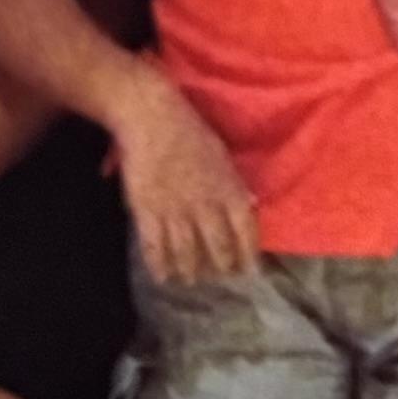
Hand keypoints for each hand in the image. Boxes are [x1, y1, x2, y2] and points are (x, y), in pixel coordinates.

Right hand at [110, 96, 259, 284]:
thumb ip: (234, 184)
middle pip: (218, 249)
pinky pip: (154, 247)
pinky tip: (163, 277)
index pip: (245, 232)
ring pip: (187, 253)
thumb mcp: (222, 156)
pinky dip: (159, 266)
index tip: (250, 271)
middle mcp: (205, 205)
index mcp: (228, 189)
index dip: (249, 256)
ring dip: (191, 271)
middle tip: (220, 276)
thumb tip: (250, 205)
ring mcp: (175, 211)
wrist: (152, 119)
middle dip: (221, 268)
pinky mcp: (147, 212)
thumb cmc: (190, 131)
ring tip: (192, 279)